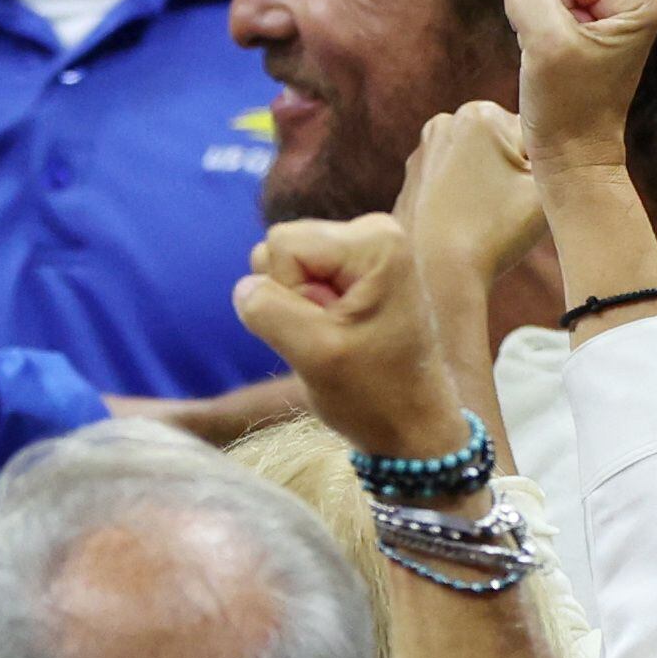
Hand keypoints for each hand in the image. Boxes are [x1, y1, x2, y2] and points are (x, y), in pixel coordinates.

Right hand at [233, 214, 463, 459]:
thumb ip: (268, 311)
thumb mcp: (314, 354)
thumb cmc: (373, 394)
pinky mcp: (357, 270)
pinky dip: (307, 309)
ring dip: (298, 306)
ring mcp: (366, 250)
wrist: (412, 425)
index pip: (282, 244)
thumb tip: (244, 288)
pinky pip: (301, 277)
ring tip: (336, 337)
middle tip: (331, 337)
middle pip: (283, 248)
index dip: (286, 292)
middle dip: (292, 296)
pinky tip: (337, 334)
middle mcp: (374, 232)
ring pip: (287, 264)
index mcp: (374, 241)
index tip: (325, 330)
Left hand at [399, 99, 546, 314]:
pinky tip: (465, 219)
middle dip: (513, 174)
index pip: (534, 138)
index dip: (539, 172)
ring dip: (491, 184)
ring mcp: (423, 150)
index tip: (520, 197)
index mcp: (479, 114)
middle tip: (505, 209)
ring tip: (485, 215)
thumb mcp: (546, 189)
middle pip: (505, 146)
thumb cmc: (497, 231)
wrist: (441, 274)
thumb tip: (564, 142)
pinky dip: (466, 197)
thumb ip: (563, 156)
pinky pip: (455, 182)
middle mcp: (445, 122)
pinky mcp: (413, 178)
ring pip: (480, 165)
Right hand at [504, 0, 656, 177]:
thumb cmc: (567, 103)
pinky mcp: (594, 19)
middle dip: (546, 16)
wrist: (573, 152)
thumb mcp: (545, 41)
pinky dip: (540, 34)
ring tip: (561, 62)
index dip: (551, 13)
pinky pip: (543, 4)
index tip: (569, 53)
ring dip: (541, 27)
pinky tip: (557, 61)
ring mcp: (614, 5)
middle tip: (562, 58)